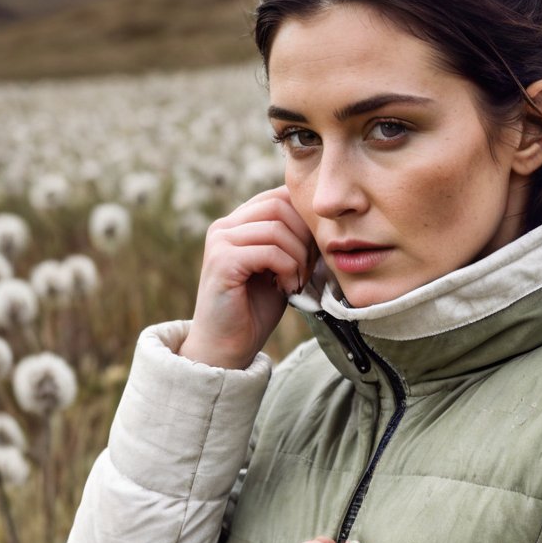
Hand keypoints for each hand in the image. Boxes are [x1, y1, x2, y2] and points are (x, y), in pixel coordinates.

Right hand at [178, 186, 315, 369]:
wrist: (226, 347)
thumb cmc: (254, 310)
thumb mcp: (279, 269)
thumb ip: (291, 243)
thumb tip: (321, 224)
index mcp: (238, 223)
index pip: (279, 195)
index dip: (305, 219)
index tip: (313, 251)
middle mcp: (225, 226)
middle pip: (279, 205)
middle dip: (304, 236)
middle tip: (308, 268)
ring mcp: (220, 241)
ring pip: (277, 228)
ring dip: (298, 257)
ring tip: (297, 281)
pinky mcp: (222, 261)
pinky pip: (270, 251)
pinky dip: (288, 270)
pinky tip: (286, 288)